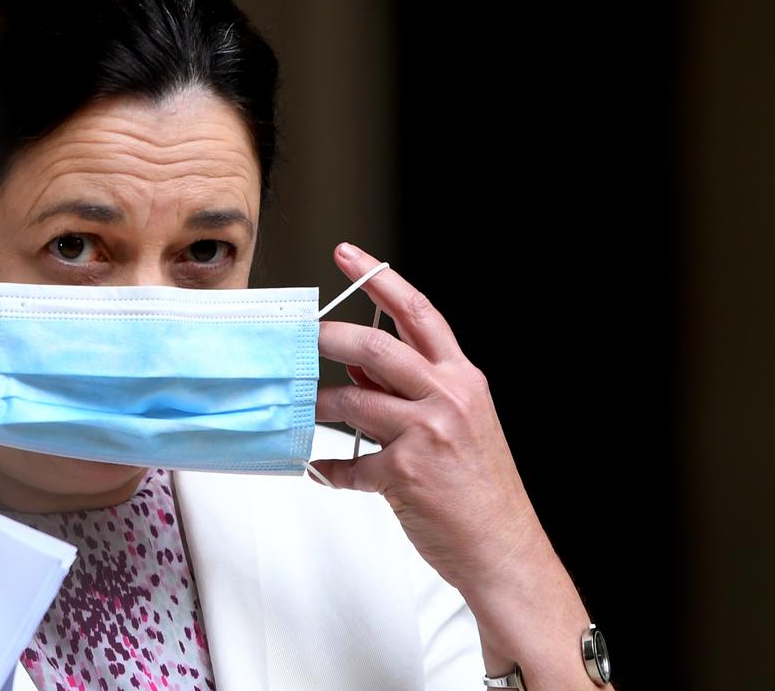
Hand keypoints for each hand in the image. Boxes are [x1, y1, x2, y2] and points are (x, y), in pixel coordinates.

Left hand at [310, 242, 544, 595]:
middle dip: (329, 337)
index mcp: (461, 378)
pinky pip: (349, 465)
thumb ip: (409, 387)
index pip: (417, 312)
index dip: (378, 277)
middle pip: (375, 347)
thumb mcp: (457, 422)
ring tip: (308, 411)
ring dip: (321, 406)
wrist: (503, 549)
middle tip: (300, 337)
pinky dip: (330, 470)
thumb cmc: (479, 487)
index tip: (346, 254)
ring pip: (352, 402)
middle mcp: (448, 398)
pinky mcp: (405, 474)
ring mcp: (427, 434)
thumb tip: (356, 359)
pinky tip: (324, 472)